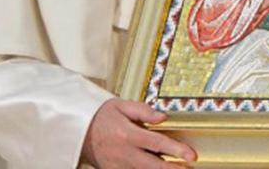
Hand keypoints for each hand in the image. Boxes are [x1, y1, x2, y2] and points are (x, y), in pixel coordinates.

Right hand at [81, 98, 195, 167]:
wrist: (77, 130)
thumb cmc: (100, 116)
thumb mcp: (121, 105)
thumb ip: (143, 111)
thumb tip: (162, 117)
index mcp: (127, 134)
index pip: (157, 144)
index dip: (176, 150)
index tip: (191, 155)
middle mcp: (123, 153)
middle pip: (153, 165)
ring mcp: (117, 165)